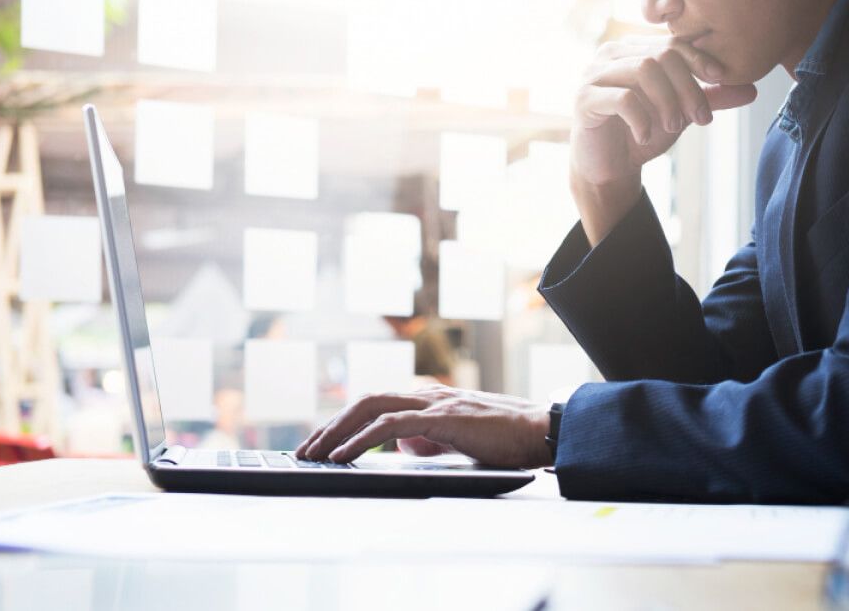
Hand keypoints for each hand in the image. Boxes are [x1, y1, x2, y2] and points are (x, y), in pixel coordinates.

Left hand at [294, 385, 552, 468]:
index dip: (344, 421)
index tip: (321, 442)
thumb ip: (430, 439)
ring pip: (372, 407)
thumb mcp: (459, 439)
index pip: (376, 404)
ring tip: (316, 453)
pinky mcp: (444, 417)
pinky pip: (392, 424)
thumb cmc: (507, 439)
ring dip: (338, 431)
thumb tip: (403, 446)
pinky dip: (363, 439)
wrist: (542, 431)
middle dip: (330, 425)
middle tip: (306, 449)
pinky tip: (345, 454)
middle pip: (365, 401)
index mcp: (430, 399)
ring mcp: (435, 403)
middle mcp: (428, 395)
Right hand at [571, 36, 757, 243]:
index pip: (672, 44)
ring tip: (675, 127)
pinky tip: (645, 136)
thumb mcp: (680, 114)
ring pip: (643, 71)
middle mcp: (610, 55)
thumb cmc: (641, 135)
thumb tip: (751, 89)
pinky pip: (622, 98)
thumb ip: (709, 99)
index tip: (720, 79)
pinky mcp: (585, 100)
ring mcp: (594, 76)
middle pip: (661, 56)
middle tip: (700, 118)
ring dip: (668, 102)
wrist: (608, 170)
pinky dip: (641, 119)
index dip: (699, 59)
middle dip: (687, 88)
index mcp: (632, 50)